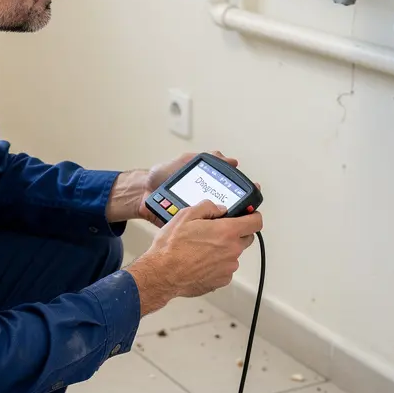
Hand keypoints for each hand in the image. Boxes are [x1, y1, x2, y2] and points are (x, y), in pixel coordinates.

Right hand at [125, 200, 263, 314]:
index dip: (253, 216)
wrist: (162, 274)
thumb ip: (208, 208)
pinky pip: (224, 268)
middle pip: (246, 238)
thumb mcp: (186, 215)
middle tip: (218, 231)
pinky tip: (199, 261)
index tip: (249, 215)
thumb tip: (219, 209)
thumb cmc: (171, 247)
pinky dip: (216, 264)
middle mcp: (232, 250)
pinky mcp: (221, 280)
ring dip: (224, 249)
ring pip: (233, 254)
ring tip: (201, 248)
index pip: (255, 222)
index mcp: (227, 231)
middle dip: (236, 232)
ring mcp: (228, 267)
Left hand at [137, 151, 251, 226]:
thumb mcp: (186, 161)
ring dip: (222, 224)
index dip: (244, 195)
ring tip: (228, 219)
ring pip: (217, 225)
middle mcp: (207, 206)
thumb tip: (232, 161)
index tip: (252, 193)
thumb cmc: (162, 176)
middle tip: (243, 209)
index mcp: (209, 190)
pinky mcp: (187, 228)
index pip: (233, 194)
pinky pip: (199, 232)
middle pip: (229, 212)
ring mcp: (198, 218)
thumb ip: (207, 159)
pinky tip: (209, 229)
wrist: (141, 191)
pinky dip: (204, 233)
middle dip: (238, 211)